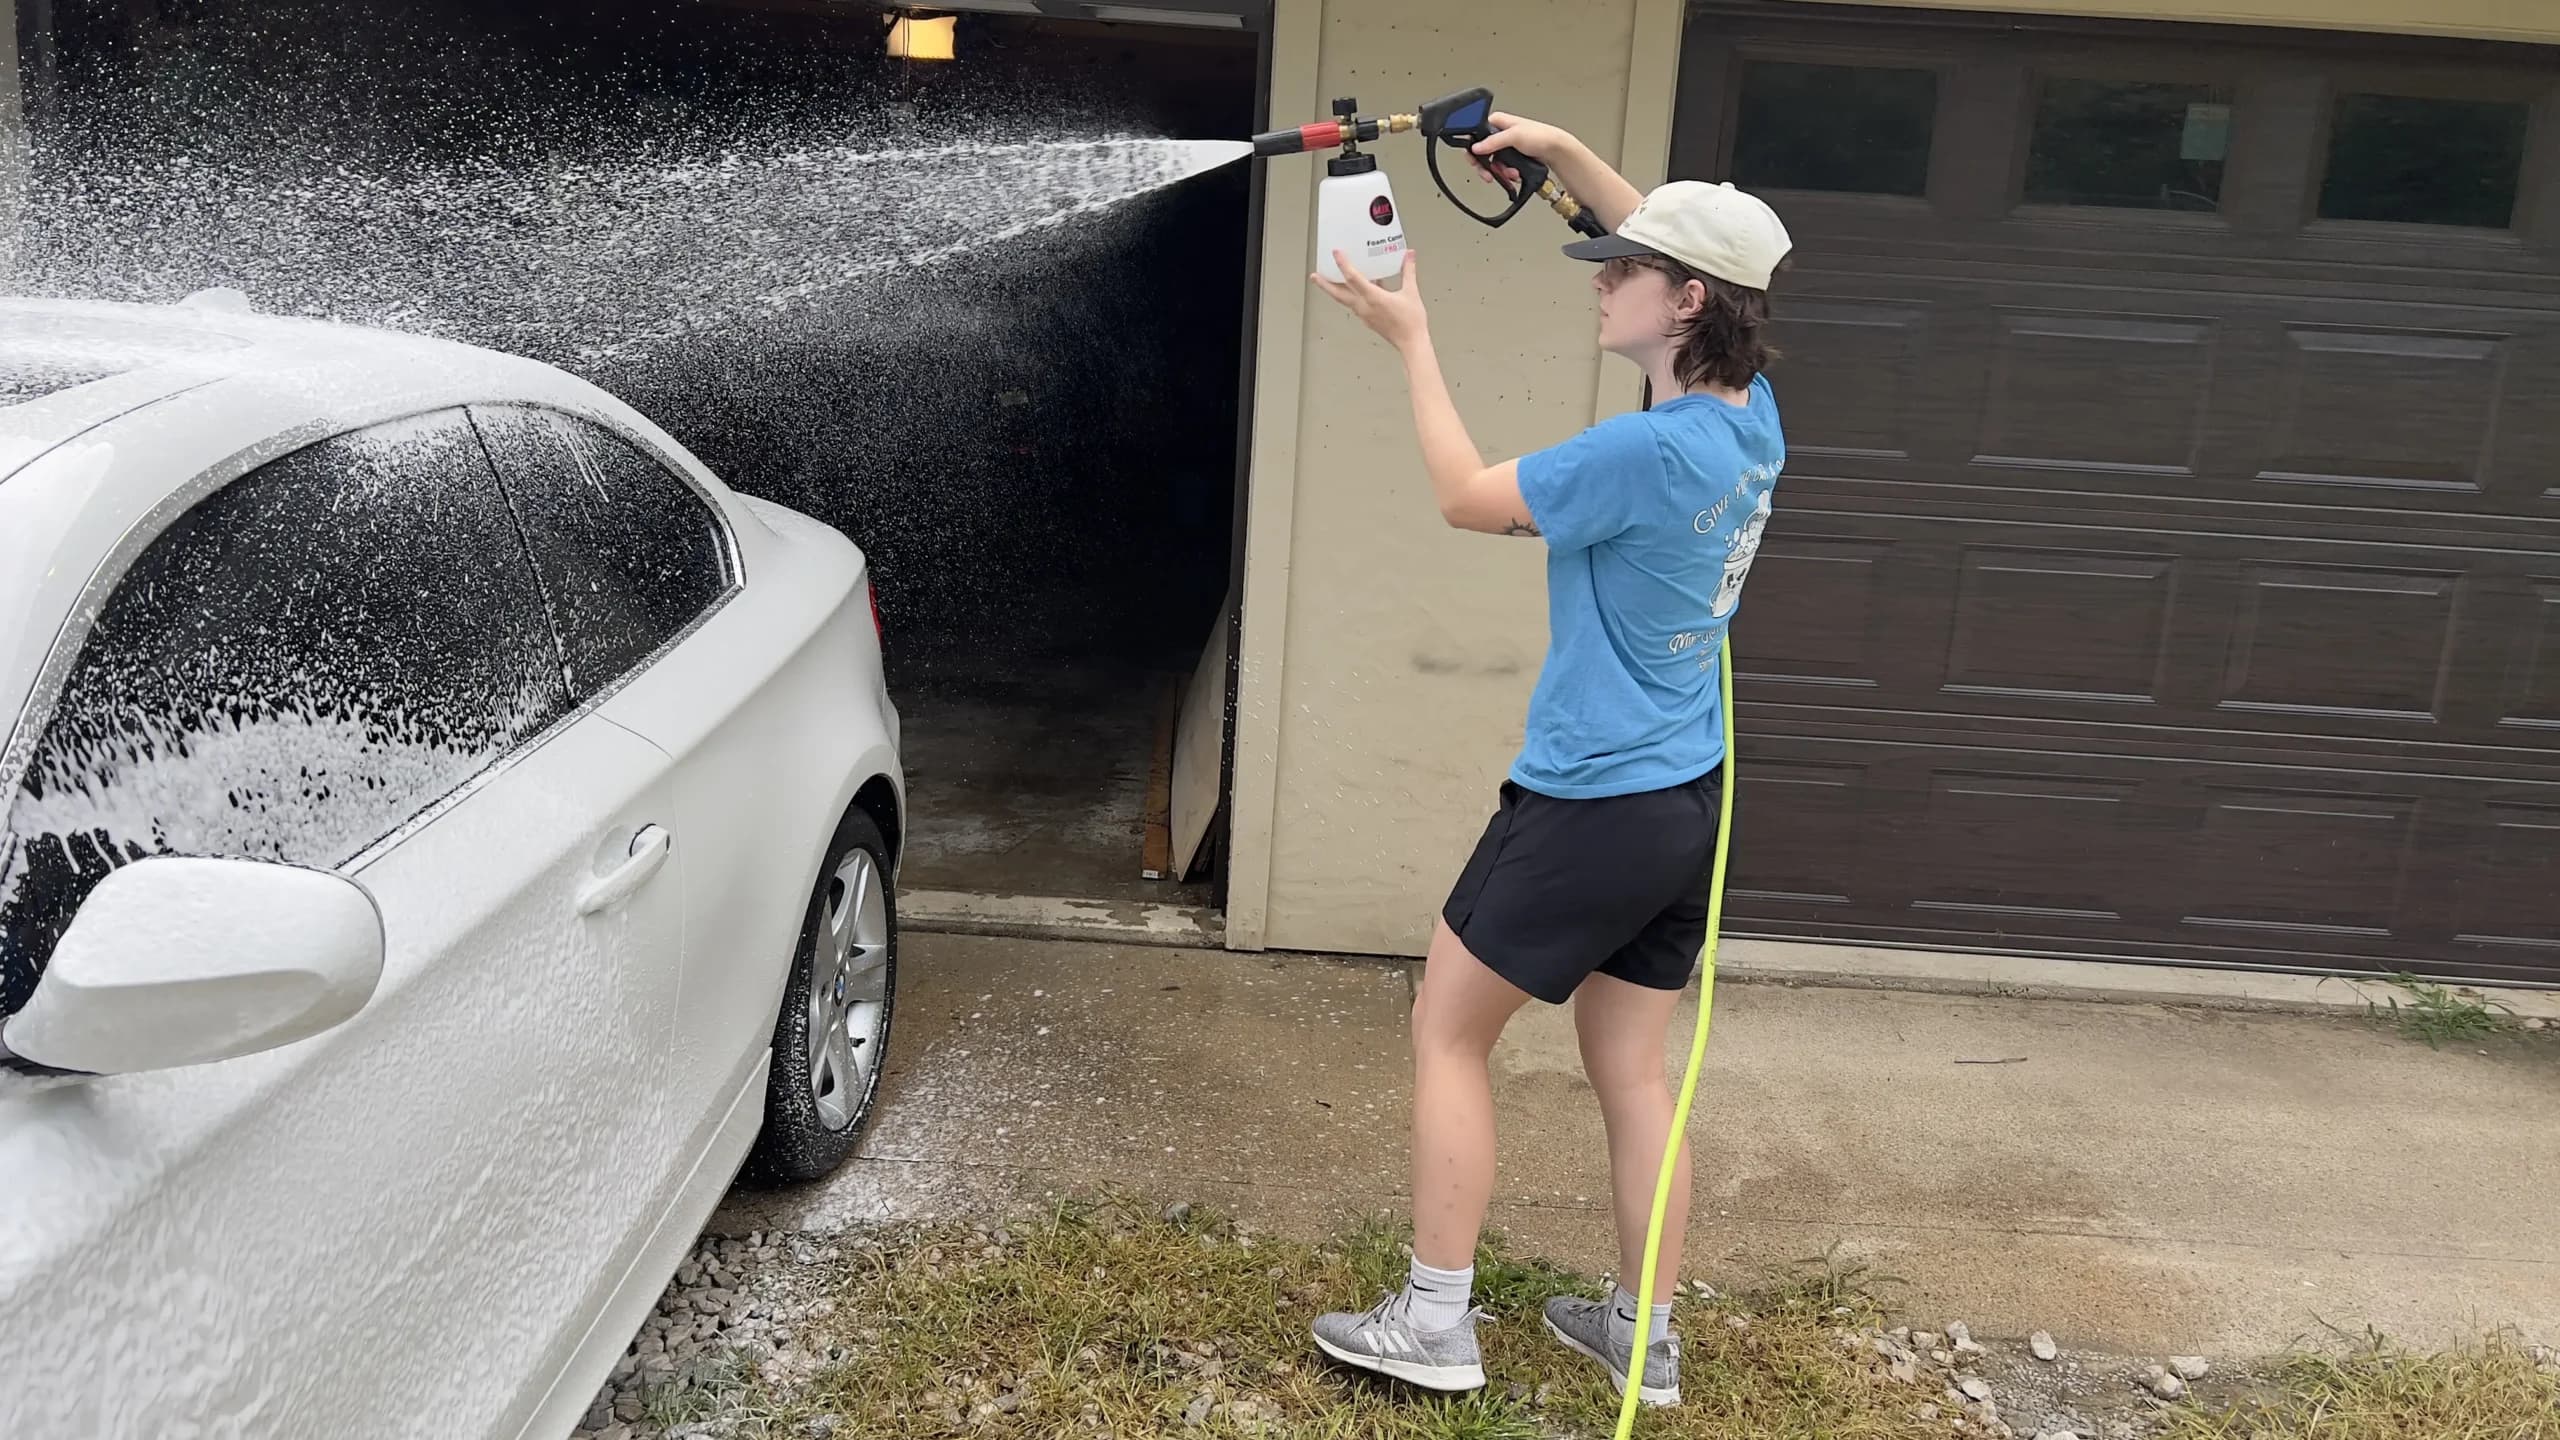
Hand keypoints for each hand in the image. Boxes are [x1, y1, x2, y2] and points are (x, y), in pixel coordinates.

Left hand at [1312, 249, 1427, 351]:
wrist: (1411, 343)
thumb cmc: (1410, 323)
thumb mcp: (1411, 292)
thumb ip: (1408, 271)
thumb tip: (1409, 255)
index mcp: (1373, 298)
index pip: (1352, 277)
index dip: (1343, 264)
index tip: (1336, 254)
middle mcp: (1364, 307)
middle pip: (1338, 294)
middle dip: (1325, 284)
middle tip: (1314, 276)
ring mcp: (1364, 315)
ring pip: (1345, 300)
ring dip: (1335, 291)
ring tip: (1329, 282)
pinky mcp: (1368, 320)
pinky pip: (1355, 305)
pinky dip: (1351, 296)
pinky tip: (1357, 291)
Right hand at [1468, 111, 1574, 187]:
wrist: (1556, 150)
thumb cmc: (1541, 136)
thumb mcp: (1514, 136)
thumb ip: (1493, 142)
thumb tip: (1476, 147)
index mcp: (1498, 122)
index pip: (1476, 134)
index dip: (1473, 148)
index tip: (1475, 160)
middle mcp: (1500, 133)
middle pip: (1482, 152)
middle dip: (1487, 165)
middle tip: (1489, 174)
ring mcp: (1506, 146)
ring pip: (1492, 162)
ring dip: (1499, 171)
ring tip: (1510, 174)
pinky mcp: (1512, 157)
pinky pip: (1502, 168)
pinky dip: (1506, 174)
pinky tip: (1514, 174)